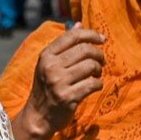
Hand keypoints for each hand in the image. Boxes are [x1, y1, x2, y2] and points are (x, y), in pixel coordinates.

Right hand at [18, 25, 106, 139]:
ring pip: (91, 66)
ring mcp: (58, 82)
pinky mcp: (68, 97)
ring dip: (98, 70)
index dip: (91, 34)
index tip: (102, 39)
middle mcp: (51, 67)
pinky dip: (98, 84)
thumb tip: (79, 24)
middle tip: (101, 61)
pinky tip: (94, 86)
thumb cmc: (46, 87)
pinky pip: (92, 84)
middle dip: (98, 54)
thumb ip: (64, 45)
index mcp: (46, 55)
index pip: (72, 36)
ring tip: (96, 74)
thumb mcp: (49, 64)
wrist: (38, 116)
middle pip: (85, 50)